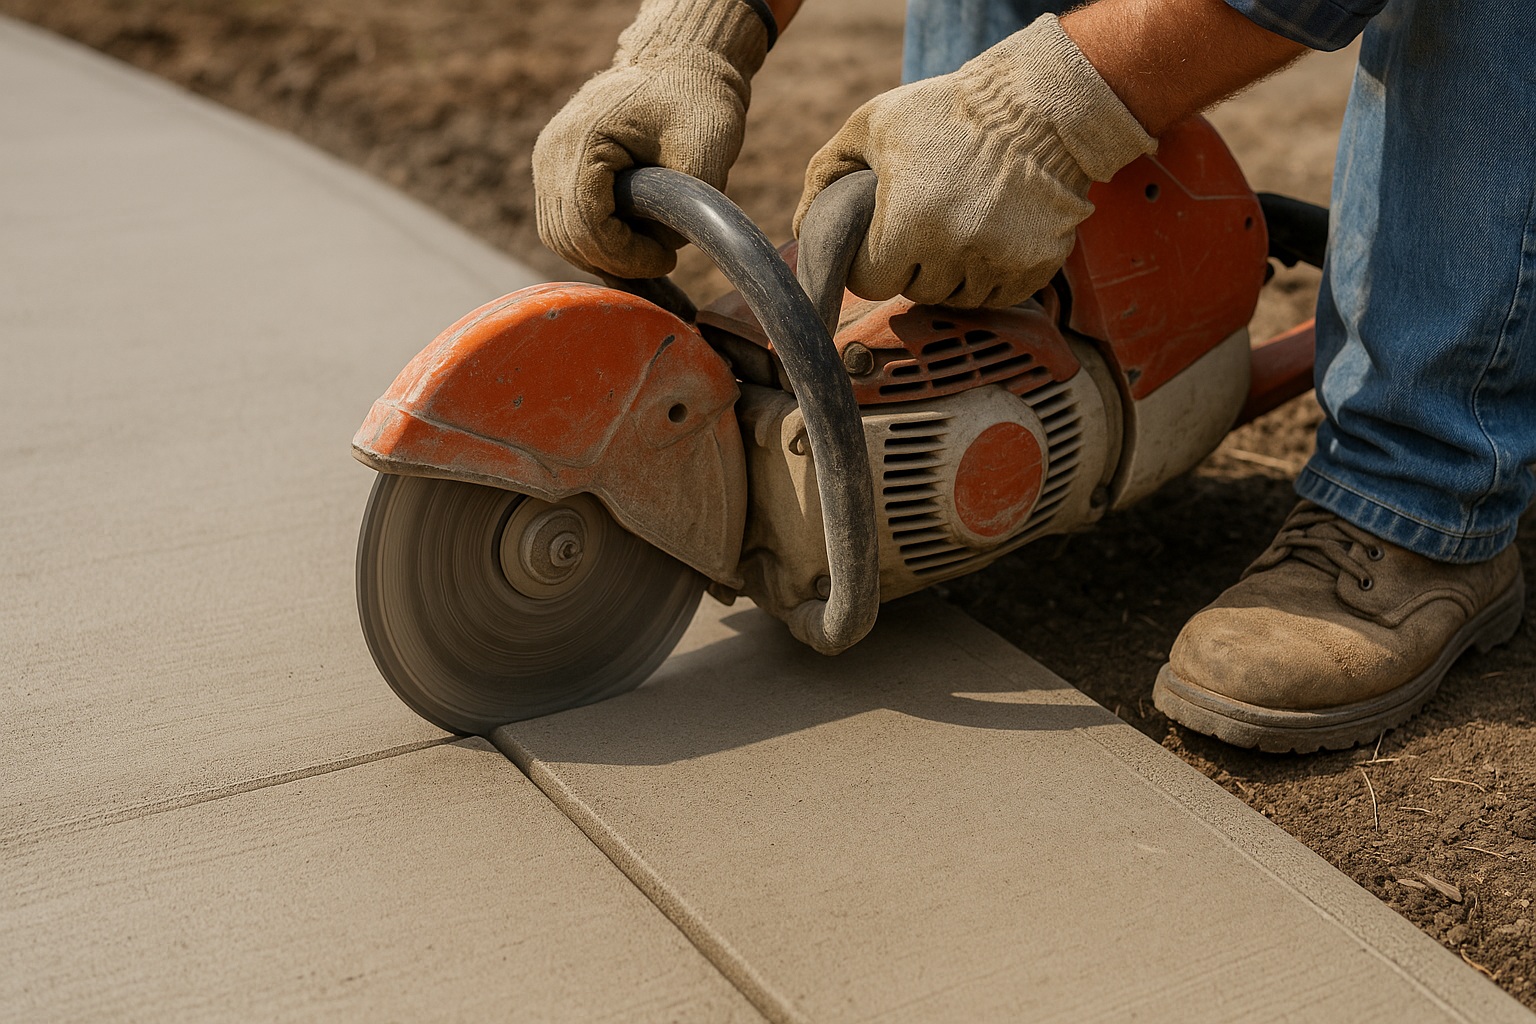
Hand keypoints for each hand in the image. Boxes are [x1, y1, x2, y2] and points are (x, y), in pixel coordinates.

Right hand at [533, 0, 769, 278]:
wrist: (679, 66)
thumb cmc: (697, 104)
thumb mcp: (706, 158)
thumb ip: (681, 213)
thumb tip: (658, 253)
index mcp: (584, 138)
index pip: (588, 225)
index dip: (627, 256)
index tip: (668, 260)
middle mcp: (552, 150)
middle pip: (568, 238)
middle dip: (616, 261)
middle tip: (660, 260)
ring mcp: (546, 159)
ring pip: (560, 237)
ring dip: (604, 256)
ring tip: (648, 251)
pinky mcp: (553, 169)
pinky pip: (563, 223)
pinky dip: (595, 242)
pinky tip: (632, 241)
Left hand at [795, 15, 1153, 308]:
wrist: (1039, 105)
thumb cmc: (947, 111)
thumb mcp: (872, 126)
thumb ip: (825, 173)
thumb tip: (801, 229)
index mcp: (909, 222)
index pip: (871, 283)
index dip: (870, 263)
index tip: (880, 242)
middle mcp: (955, 250)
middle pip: (914, 292)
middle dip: (912, 266)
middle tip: (923, 225)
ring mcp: (999, 261)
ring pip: (957, 299)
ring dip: (950, 275)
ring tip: (957, 228)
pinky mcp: (1035, 266)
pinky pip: (999, 297)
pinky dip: (989, 277)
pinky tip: (989, 237)